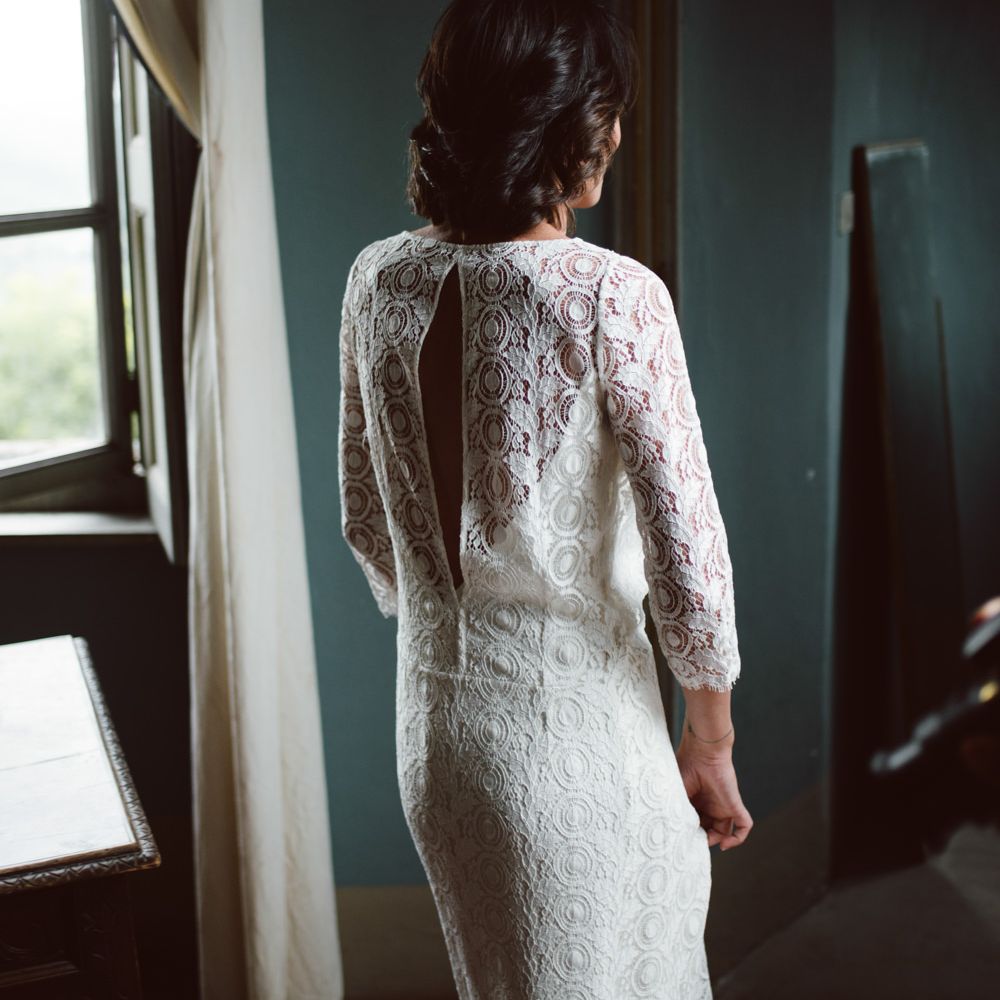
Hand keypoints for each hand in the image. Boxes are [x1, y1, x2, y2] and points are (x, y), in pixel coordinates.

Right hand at [676, 734, 752, 850]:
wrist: (702, 751)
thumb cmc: (685, 766)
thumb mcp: (675, 793)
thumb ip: (676, 812)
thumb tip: (671, 832)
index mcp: (695, 801)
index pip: (695, 823)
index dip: (690, 833)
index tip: (681, 839)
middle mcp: (709, 805)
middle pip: (709, 829)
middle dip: (702, 839)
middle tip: (693, 842)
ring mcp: (724, 806)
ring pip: (725, 832)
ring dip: (717, 841)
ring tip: (705, 841)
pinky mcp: (735, 805)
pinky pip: (744, 826)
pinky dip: (737, 839)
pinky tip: (725, 844)